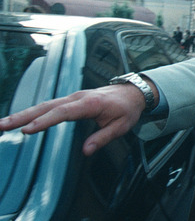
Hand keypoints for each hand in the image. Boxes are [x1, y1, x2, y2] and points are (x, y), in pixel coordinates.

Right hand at [0, 83, 146, 155]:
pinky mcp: (70, 100)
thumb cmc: (127, 109)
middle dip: (22, 116)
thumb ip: (103, 138)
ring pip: (44, 105)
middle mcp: (77, 98)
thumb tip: (86, 151)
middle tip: (2, 125)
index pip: (62, 113)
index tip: (27, 130)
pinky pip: (49, 106)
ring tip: (3, 124)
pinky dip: (32, 112)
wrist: (132, 92)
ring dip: (22, 114)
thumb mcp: (121, 126)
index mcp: (89, 104)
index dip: (44, 121)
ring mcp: (72, 97)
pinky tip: (19, 119)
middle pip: (46, 107)